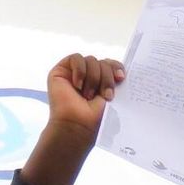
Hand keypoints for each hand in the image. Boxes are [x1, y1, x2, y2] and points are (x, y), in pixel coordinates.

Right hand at [23, 53, 124, 184]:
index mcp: (102, 83)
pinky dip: (80, 70)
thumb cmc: (95, 118)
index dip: (117, 67)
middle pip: (103, 62)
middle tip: (105, 96)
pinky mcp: (61, 71)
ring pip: (91, 60)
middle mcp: (89, 77)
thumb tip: (122, 72)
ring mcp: (75, 73)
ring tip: (88, 96)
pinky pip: (75, 58)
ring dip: (93, 78)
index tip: (121, 78)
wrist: (78, 126)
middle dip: (106, 78)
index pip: (111, 65)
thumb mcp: (111, 97)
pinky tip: (78, 85)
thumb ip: (115, 81)